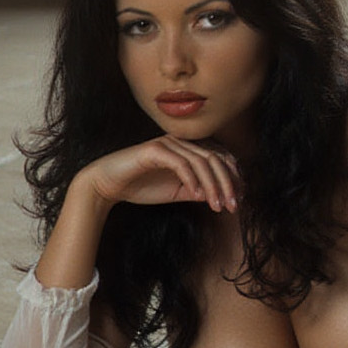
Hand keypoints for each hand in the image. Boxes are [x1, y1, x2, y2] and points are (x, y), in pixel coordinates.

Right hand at [78, 136, 239, 214]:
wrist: (108, 184)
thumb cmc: (142, 186)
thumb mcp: (177, 192)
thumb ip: (198, 190)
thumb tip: (221, 196)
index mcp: (189, 148)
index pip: (220, 157)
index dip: (233, 177)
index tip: (239, 199)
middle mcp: (181, 141)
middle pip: (215, 158)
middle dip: (228, 183)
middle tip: (233, 205)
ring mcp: (168, 143)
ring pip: (201, 161)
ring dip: (213, 185)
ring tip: (218, 205)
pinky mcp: (154, 149)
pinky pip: (180, 163)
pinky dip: (192, 179)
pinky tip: (198, 196)